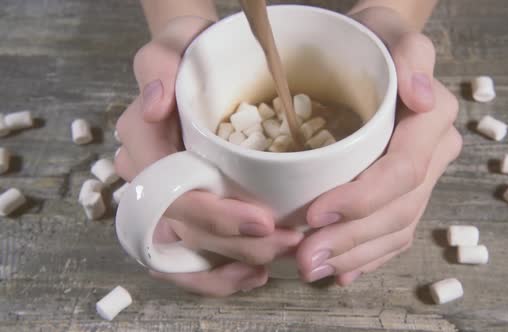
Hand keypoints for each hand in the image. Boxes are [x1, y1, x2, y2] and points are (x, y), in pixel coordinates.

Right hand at [115, 17, 302, 295]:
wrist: (193, 65)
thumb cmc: (186, 56)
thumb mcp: (171, 49)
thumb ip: (158, 70)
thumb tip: (156, 106)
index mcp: (141, 146)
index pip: (170, 196)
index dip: (215, 216)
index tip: (263, 220)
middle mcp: (145, 182)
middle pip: (183, 232)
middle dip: (237, 245)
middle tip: (289, 241)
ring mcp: (163, 201)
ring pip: (184, 253)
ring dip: (231, 264)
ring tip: (277, 259)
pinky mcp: (184, 213)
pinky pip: (191, 257)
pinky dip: (220, 273)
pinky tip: (255, 272)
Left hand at [296, 7, 462, 284]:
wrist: (377, 52)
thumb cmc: (374, 39)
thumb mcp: (389, 30)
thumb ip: (410, 55)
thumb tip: (420, 98)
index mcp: (431, 119)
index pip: (402, 170)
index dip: (361, 199)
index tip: (315, 215)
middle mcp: (435, 152)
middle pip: (398, 209)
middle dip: (351, 239)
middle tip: (304, 258)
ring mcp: (424, 176)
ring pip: (396, 228)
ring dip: (355, 255)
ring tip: (312, 268)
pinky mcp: (408, 191)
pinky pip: (395, 231)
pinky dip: (368, 255)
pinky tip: (341, 270)